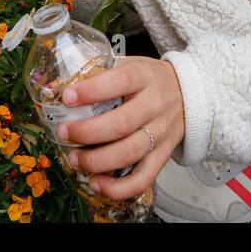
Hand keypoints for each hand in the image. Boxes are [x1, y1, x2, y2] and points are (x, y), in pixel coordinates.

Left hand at [55, 57, 185, 200]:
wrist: (189, 93)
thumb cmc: (148, 79)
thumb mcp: (131, 64)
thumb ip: (103, 72)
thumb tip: (61, 84)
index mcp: (144, 76)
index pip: (120, 81)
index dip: (92, 91)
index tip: (67, 97)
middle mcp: (155, 105)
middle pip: (121, 123)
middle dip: (87, 132)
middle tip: (63, 133)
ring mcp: (161, 133)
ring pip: (129, 153)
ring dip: (96, 161)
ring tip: (74, 160)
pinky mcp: (163, 156)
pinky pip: (143, 178)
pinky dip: (118, 188)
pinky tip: (96, 183)